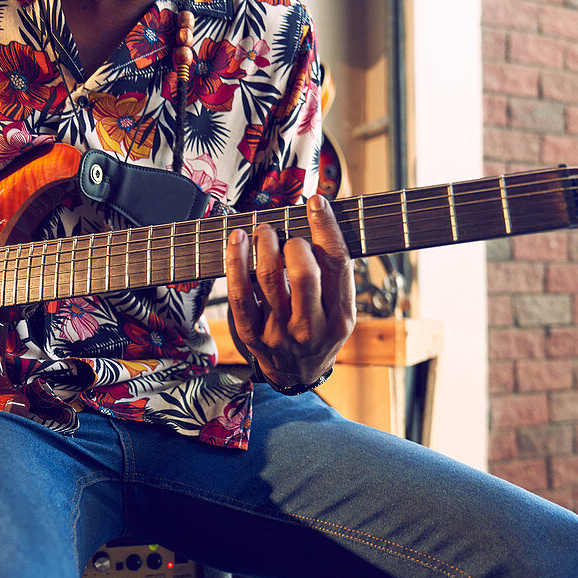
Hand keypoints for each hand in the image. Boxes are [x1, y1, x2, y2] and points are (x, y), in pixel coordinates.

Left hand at [225, 194, 354, 387]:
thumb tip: (322, 220)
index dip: (326, 227)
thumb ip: (336, 274)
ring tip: (264, 230)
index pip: (338, 264)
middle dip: (294, 243)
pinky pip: (239, 294)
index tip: (317, 203)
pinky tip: (237, 241)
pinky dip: (235, 262)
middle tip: (287, 234)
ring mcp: (279, 333)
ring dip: (265, 244)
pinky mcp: (251, 335)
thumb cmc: (320, 332)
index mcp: (340, 317)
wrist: (297, 375)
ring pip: (268, 279)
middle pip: (304, 272)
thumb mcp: (342, 310)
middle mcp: (311, 328)